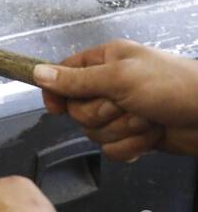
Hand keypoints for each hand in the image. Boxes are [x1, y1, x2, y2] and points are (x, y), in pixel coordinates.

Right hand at [33, 40, 197, 159]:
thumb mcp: (119, 77)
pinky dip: (132, 146)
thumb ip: (76, 79)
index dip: (57, 93)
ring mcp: (122, 112)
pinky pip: (112, 149)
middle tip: (126, 105)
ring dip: (122, 130)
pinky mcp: (133, 135)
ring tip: (147, 119)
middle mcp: (110, 86)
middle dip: (102, 114)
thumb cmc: (172, 86)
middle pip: (77, 110)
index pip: (62, 75)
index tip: (58, 108)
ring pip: (94, 132)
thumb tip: (37, 73)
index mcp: (105, 61)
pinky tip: (150, 137)